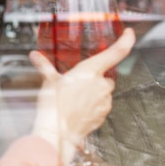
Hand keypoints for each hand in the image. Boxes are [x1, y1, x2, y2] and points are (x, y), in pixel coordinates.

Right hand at [29, 28, 135, 162]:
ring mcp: (104, 101)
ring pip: (103, 92)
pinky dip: (91, 105)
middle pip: (105, 75)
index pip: (116, 52)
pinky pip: (100, 106)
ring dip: (92, 92)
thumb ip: (45, 66)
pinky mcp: (103, 115)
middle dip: (94, 78)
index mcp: (91, 71)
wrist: (57, 131)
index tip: (129, 33)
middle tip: (77, 81)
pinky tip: (77, 108)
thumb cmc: (54, 105)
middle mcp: (102, 85)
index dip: (126, 40)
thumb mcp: (48, 81)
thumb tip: (35, 56)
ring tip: (73, 97)